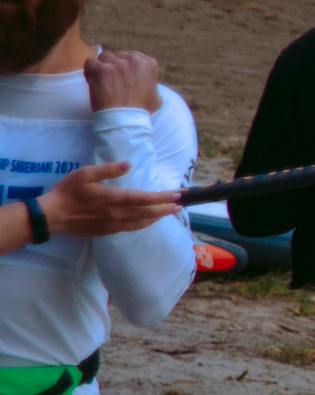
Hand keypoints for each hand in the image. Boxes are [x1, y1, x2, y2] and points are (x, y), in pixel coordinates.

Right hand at [35, 161, 181, 237]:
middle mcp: (118, 214)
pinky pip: (132, 227)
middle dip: (165, 208)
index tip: (177, 195)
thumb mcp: (86, 174)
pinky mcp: (109, 230)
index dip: (162, 197)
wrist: (54, 215)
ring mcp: (114, 224)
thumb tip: (129, 164)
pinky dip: (144, 223)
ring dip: (157, 217)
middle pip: (148, 213)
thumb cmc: (69, 192)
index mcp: (114, 199)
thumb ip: (109, 169)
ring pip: (142, 222)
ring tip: (169, 212)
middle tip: (179, 205)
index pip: (145, 199)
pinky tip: (148, 220)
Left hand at [85, 49, 161, 113]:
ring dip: (102, 67)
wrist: (124, 119)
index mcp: (148, 63)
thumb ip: (152, 84)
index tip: (124, 77)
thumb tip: (150, 84)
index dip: (127, 66)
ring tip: (103, 81)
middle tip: (113, 80)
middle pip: (119, 55)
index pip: (133, 56)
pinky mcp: (100, 69)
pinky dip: (90, 71)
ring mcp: (116, 63)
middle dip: (115, 66)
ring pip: (104, 57)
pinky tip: (94, 81)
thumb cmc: (140, 111)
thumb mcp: (156, 97)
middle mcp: (133, 60)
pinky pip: (90, 62)